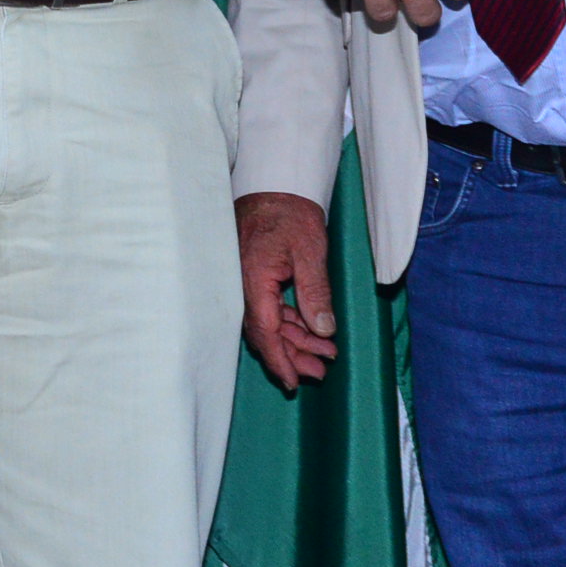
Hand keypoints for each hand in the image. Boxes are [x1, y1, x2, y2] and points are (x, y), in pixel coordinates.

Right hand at [237, 191, 336, 391]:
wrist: (274, 185)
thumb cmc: (291, 213)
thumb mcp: (310, 252)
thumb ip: (315, 292)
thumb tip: (323, 330)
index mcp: (253, 280)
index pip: (264, 331)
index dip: (279, 359)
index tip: (293, 381)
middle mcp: (243, 285)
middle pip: (264, 332)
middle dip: (292, 355)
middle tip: (319, 371)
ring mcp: (245, 281)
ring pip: (267, 322)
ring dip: (293, 341)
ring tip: (322, 355)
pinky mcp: (253, 277)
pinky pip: (267, 308)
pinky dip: (288, 322)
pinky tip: (309, 331)